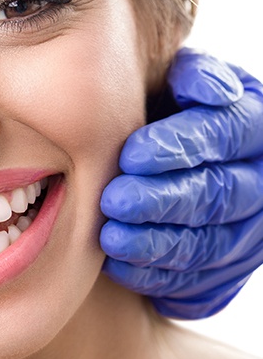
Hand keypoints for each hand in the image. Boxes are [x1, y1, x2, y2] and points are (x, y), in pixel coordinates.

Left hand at [100, 48, 262, 318]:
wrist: (179, 161)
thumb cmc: (170, 112)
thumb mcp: (182, 83)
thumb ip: (192, 77)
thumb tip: (201, 87)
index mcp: (253, 127)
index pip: (228, 134)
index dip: (181, 146)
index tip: (132, 154)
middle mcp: (259, 182)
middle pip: (219, 195)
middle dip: (163, 201)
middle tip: (115, 200)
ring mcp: (247, 233)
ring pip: (207, 244)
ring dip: (156, 243)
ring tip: (110, 238)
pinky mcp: (224, 270)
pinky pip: (195, 281)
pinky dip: (155, 276)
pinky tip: (118, 265)